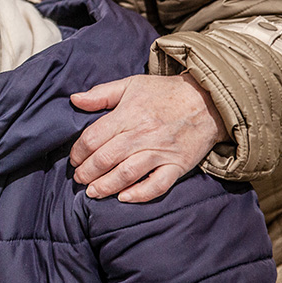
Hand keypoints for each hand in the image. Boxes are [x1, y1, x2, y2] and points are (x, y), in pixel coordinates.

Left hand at [69, 73, 227, 202]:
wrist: (207, 101)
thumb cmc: (165, 92)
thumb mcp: (131, 84)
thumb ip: (101, 94)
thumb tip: (74, 100)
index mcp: (129, 114)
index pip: (94, 137)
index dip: (79, 151)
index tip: (74, 158)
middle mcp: (143, 134)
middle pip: (107, 158)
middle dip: (88, 172)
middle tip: (79, 179)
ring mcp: (161, 152)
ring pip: (127, 174)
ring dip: (106, 186)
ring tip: (93, 192)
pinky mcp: (177, 165)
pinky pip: (157, 185)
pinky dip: (140, 194)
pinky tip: (124, 198)